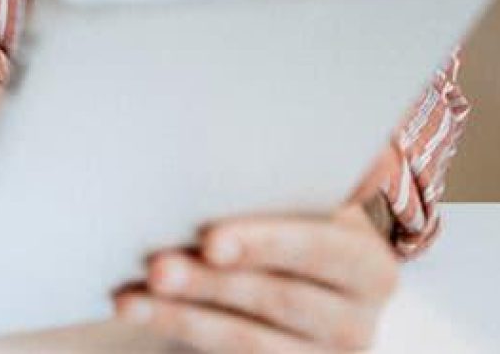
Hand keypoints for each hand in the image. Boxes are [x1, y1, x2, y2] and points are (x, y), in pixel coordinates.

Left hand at [113, 203, 399, 352]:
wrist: (297, 278)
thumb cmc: (287, 220)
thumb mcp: (296, 205)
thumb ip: (268, 190)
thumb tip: (198, 163)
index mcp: (368, 261)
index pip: (320, 250)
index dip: (265, 245)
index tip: (210, 241)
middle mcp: (355, 320)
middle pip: (280, 299)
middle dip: (211, 283)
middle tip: (157, 268)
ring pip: (247, 340)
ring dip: (182, 316)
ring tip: (130, 298)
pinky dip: (178, 329)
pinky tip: (138, 310)